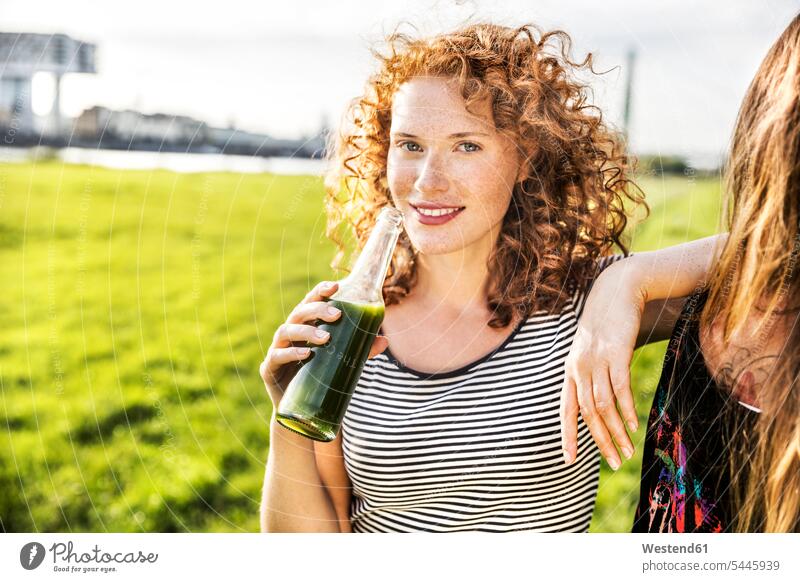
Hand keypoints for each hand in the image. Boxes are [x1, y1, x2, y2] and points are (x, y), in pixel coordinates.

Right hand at [259, 280, 388, 408]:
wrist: (302, 411)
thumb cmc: (322, 378)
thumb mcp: (344, 362)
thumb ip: (362, 351)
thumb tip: (384, 341)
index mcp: (305, 326)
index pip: (310, 302)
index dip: (320, 291)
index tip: (336, 286)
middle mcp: (290, 334)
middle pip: (298, 313)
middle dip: (317, 309)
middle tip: (338, 315)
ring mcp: (277, 350)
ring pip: (285, 331)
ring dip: (306, 331)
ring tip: (325, 338)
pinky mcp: (269, 369)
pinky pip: (277, 356)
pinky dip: (291, 353)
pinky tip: (306, 354)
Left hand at [560, 266, 642, 469]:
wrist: (615, 293)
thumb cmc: (605, 326)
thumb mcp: (590, 352)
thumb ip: (590, 377)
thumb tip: (599, 406)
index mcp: (570, 371)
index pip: (565, 410)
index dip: (567, 435)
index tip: (569, 460)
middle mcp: (579, 368)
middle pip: (587, 413)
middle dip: (600, 441)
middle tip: (614, 462)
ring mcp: (597, 360)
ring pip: (603, 405)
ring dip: (616, 432)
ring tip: (628, 451)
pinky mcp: (616, 353)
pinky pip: (620, 388)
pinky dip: (626, 410)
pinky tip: (634, 425)